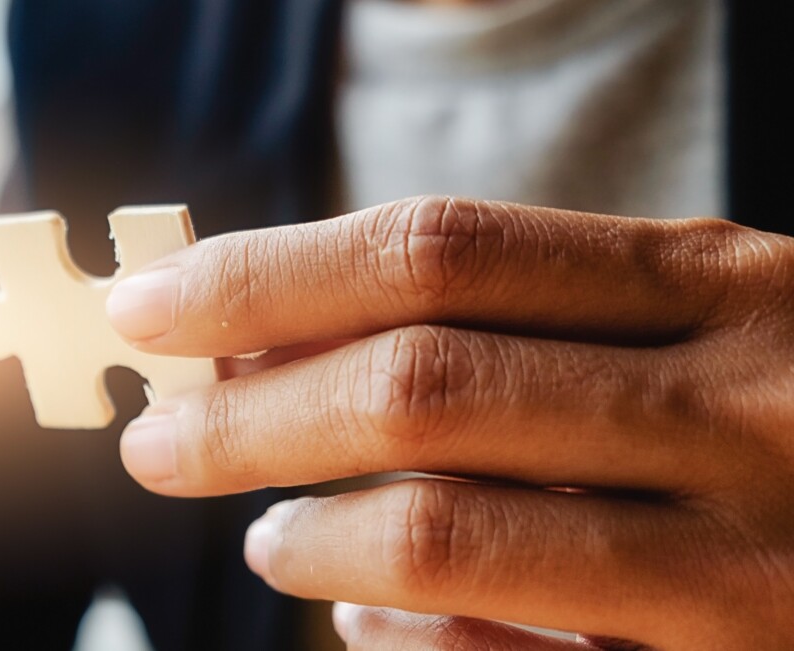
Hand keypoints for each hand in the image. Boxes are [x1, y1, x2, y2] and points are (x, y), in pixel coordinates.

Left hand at [106, 197, 793, 648]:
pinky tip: (371, 621)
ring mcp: (754, 563)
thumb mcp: (701, 323)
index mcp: (725, 287)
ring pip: (449, 535)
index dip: (266, 276)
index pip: (440, 250)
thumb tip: (275, 348)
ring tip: (267, 538)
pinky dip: (409, 641)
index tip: (151, 305)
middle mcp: (747, 407)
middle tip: (161, 441)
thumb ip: (522, 321)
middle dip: (250, 415)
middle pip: (420, 383)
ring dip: (312, 538)